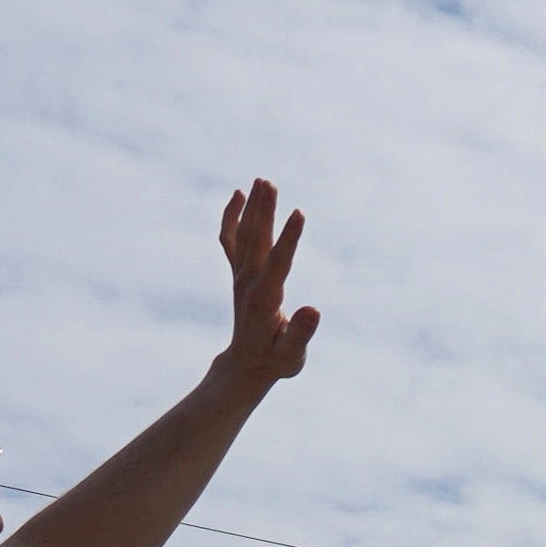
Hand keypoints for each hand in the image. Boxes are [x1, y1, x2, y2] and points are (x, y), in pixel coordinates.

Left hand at [212, 181, 319, 391]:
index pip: (277, 264)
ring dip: (252, 207)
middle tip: (270, 183)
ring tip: (262, 180)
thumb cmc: (276, 361)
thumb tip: (314, 310)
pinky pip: (231, 240)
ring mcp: (240, 276)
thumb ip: (302, 333)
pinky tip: (240, 195)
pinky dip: (232, 217)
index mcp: (264, 300)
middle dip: (263, 211)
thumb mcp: (292, 355)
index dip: (289, 239)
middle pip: (255, 241)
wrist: (246, 366)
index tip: (299, 213)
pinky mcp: (238, 274)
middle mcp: (248, 283)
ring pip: (244, 235)